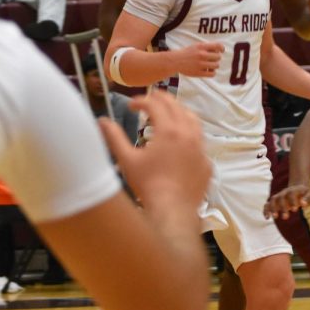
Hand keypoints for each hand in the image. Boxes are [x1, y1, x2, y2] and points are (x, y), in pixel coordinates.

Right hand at [100, 90, 210, 211]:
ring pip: (193, 121)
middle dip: (162, 100)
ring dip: (180, 112)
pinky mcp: (206, 163)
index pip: (154, 104)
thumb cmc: (148, 185)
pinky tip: (183, 143)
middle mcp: (188, 134)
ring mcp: (200, 148)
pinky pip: (200, 142)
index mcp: (168, 130)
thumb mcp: (127, 160)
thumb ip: (114, 137)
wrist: (173, 211)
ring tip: (170, 113)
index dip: (141, 101)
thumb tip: (102, 121)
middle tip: (151, 98)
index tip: (131, 105)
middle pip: (176, 106)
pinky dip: (190, 135)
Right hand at [174, 41, 224, 76]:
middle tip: (212, 59)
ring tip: (210, 65)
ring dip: (215, 65)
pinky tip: (209, 70)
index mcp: (201, 47)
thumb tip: (219, 50)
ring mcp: (200, 64)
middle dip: (217, 58)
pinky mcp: (199, 73)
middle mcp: (202, 55)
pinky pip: (212, 74)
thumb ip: (207, 47)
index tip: (221, 51)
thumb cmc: (187, 53)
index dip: (222, 48)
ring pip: (216, 65)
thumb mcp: (196, 46)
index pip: (218, 46)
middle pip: (218, 57)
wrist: (175, 61)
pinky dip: (212, 72)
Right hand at [264, 184, 309, 219]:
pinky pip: (267, 204)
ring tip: (275, 217)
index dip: (292, 201)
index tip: (295, 210)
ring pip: (273, 200)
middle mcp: (284, 193)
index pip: (291, 194)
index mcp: (293, 190)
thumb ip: (308, 198)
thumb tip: (303, 204)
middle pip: (280, 198)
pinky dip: (266, 210)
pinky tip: (267, 218)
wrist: (298, 188)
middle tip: (286, 217)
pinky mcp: (275, 202)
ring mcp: (279, 197)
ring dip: (273, 208)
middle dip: (282, 207)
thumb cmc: (305, 194)